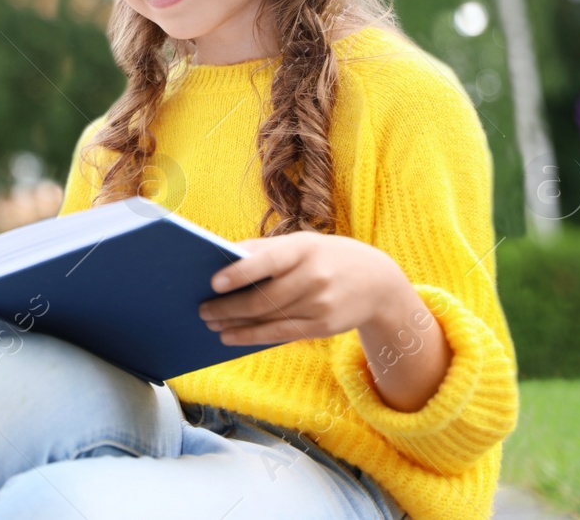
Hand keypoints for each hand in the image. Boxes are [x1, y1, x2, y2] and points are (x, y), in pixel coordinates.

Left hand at [197, 232, 408, 345]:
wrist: (378, 282)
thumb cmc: (326, 257)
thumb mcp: (302, 243)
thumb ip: (264, 249)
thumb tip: (222, 258)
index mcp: (304, 248)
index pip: (269, 260)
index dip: (241, 272)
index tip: (214, 282)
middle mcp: (313, 276)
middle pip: (264, 297)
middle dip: (228, 306)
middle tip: (202, 309)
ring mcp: (319, 304)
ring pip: (268, 318)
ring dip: (235, 323)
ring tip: (211, 324)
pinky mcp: (322, 327)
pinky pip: (280, 334)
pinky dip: (252, 336)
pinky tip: (231, 336)